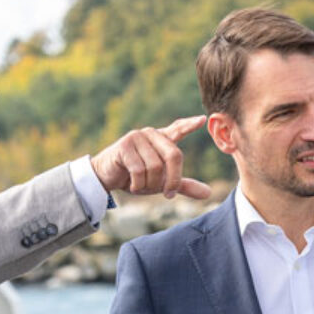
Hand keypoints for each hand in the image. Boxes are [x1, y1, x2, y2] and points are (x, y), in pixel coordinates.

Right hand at [90, 115, 211, 199]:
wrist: (106, 178)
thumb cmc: (136, 178)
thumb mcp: (161, 183)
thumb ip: (182, 185)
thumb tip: (208, 193)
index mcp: (161, 139)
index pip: (178, 129)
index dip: (190, 125)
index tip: (202, 119)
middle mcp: (151, 134)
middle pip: (174, 155)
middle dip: (173, 179)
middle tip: (169, 194)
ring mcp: (137, 137)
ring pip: (156, 167)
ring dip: (150, 184)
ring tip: (141, 186)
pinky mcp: (124, 146)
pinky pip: (140, 170)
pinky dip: (138, 184)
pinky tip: (132, 185)